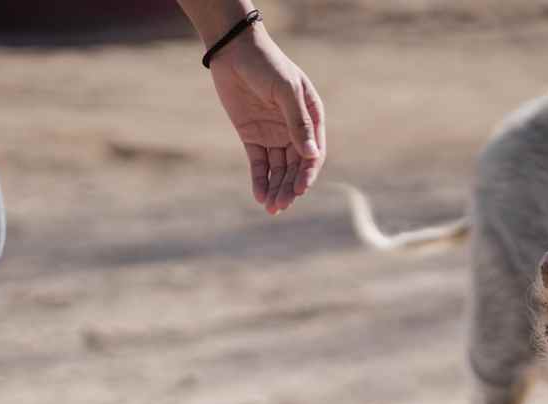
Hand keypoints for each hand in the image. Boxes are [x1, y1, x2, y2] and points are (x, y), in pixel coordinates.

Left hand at [209, 26, 324, 214]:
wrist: (234, 51)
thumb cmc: (266, 64)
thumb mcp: (285, 91)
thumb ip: (297, 122)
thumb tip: (312, 154)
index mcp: (311, 117)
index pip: (313, 153)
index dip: (307, 173)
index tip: (300, 189)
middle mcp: (294, 129)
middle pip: (296, 167)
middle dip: (290, 187)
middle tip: (281, 205)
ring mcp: (273, 134)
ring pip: (278, 169)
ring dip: (276, 188)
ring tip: (271, 207)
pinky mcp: (252, 137)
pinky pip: (259, 164)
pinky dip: (260, 180)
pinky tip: (260, 196)